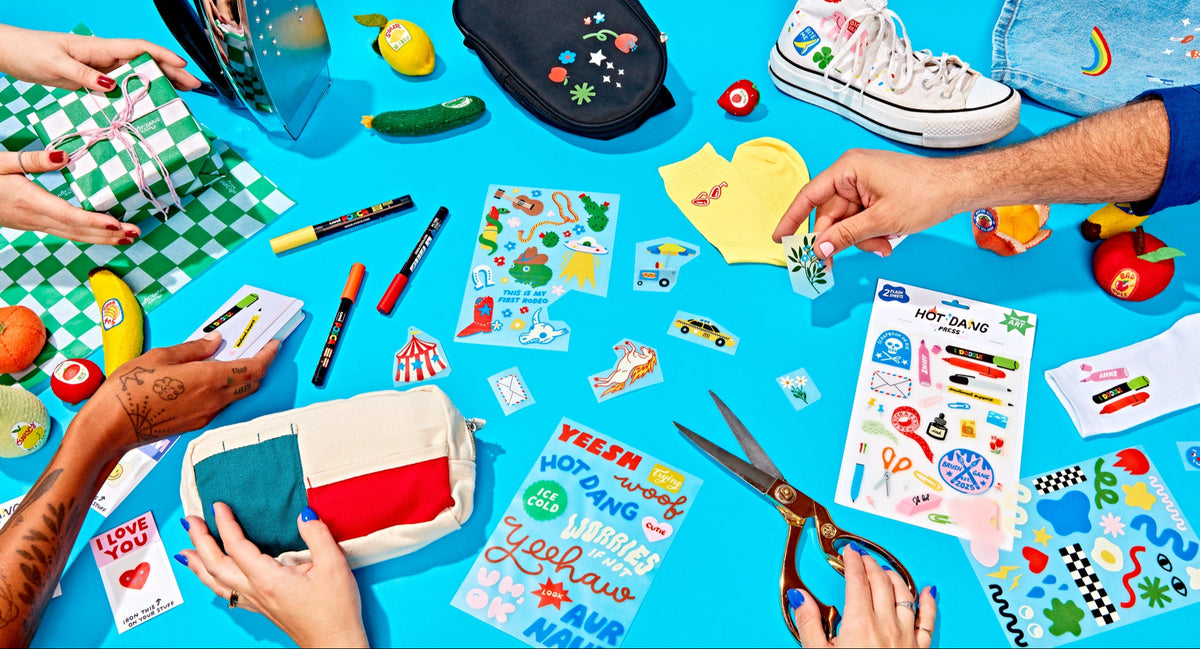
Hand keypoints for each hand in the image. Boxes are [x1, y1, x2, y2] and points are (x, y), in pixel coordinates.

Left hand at [0, 24, 200, 91]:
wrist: (11, 54)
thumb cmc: (30, 52)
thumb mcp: (55, 63)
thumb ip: (84, 74)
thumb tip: (112, 85)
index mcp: (98, 47)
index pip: (138, 48)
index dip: (163, 56)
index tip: (183, 66)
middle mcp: (103, 57)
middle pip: (144, 63)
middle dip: (171, 73)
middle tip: (194, 87)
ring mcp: (98, 70)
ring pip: (135, 76)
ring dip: (158, 84)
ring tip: (181, 96)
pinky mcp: (91, 82)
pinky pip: (120, 89)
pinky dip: (136, 96)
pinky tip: (147, 105)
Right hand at [0, 150, 139, 244]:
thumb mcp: (2, 161)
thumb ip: (34, 159)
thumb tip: (65, 156)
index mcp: (30, 201)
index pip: (69, 216)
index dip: (95, 223)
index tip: (117, 225)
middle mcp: (35, 218)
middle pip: (77, 231)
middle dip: (108, 235)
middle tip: (136, 234)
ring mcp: (34, 225)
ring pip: (73, 236)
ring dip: (101, 239)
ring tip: (128, 238)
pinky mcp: (33, 225)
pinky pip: (65, 233)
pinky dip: (87, 235)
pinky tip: (103, 234)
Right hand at [73, 332, 278, 454]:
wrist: (110, 427)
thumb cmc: (129, 391)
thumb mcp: (160, 357)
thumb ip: (193, 349)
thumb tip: (214, 342)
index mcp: (209, 379)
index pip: (253, 368)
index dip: (268, 355)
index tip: (274, 344)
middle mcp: (213, 400)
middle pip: (251, 383)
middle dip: (259, 366)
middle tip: (257, 350)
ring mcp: (205, 415)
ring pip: (236, 395)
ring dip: (241, 379)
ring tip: (231, 361)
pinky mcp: (195, 424)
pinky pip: (219, 404)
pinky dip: (224, 390)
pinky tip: (209, 379)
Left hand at [179, 503, 368, 647]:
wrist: (335, 643)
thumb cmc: (335, 611)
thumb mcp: (334, 567)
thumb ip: (317, 536)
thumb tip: (304, 514)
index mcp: (268, 579)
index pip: (236, 547)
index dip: (225, 524)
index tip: (217, 506)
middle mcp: (256, 591)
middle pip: (216, 565)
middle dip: (200, 541)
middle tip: (191, 521)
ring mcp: (257, 602)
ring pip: (216, 582)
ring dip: (199, 564)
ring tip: (185, 552)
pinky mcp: (263, 608)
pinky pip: (228, 594)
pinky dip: (212, 582)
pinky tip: (212, 579)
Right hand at [772, 149, 965, 260]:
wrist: (958, 188)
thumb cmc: (925, 193)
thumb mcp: (881, 220)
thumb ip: (846, 236)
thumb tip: (820, 249)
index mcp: (848, 169)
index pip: (810, 196)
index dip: (793, 219)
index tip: (780, 239)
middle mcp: (852, 174)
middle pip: (830, 215)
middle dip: (841, 239)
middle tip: (837, 264)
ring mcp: (864, 185)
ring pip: (847, 222)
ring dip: (860, 240)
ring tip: (883, 246)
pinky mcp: (875, 195)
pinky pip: (861, 219)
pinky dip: (870, 234)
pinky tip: (886, 242)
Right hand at [789, 544, 936, 647]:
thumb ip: (809, 623)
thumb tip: (800, 599)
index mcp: (860, 623)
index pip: (857, 580)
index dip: (852, 561)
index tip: (848, 552)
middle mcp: (887, 625)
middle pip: (881, 581)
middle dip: (870, 564)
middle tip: (861, 557)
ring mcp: (906, 636)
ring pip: (905, 593)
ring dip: (893, 576)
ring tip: (884, 569)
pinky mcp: (919, 648)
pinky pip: (928, 619)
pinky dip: (929, 601)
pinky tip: (928, 591)